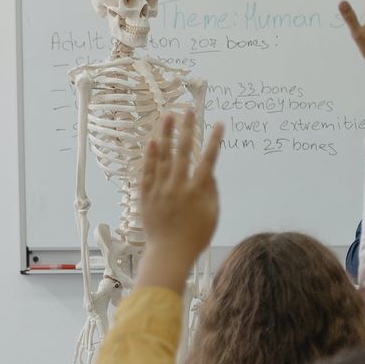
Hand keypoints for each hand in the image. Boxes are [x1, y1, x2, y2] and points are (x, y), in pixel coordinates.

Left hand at [137, 110, 224, 291]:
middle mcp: (179, 186)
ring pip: (163, 156)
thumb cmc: (196, 237)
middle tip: (189, 110)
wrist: (169, 253)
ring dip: (166, 134)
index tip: (218, 123)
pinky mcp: (146, 195)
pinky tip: (152, 140)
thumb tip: (210, 172)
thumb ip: (212, 191)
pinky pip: (147, 171)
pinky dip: (150, 155)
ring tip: (168, 115)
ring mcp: (161, 189)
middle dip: (187, 128)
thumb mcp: (212, 215)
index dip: (214, 140)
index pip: (208, 159)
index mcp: (198, 191)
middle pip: (184, 151)